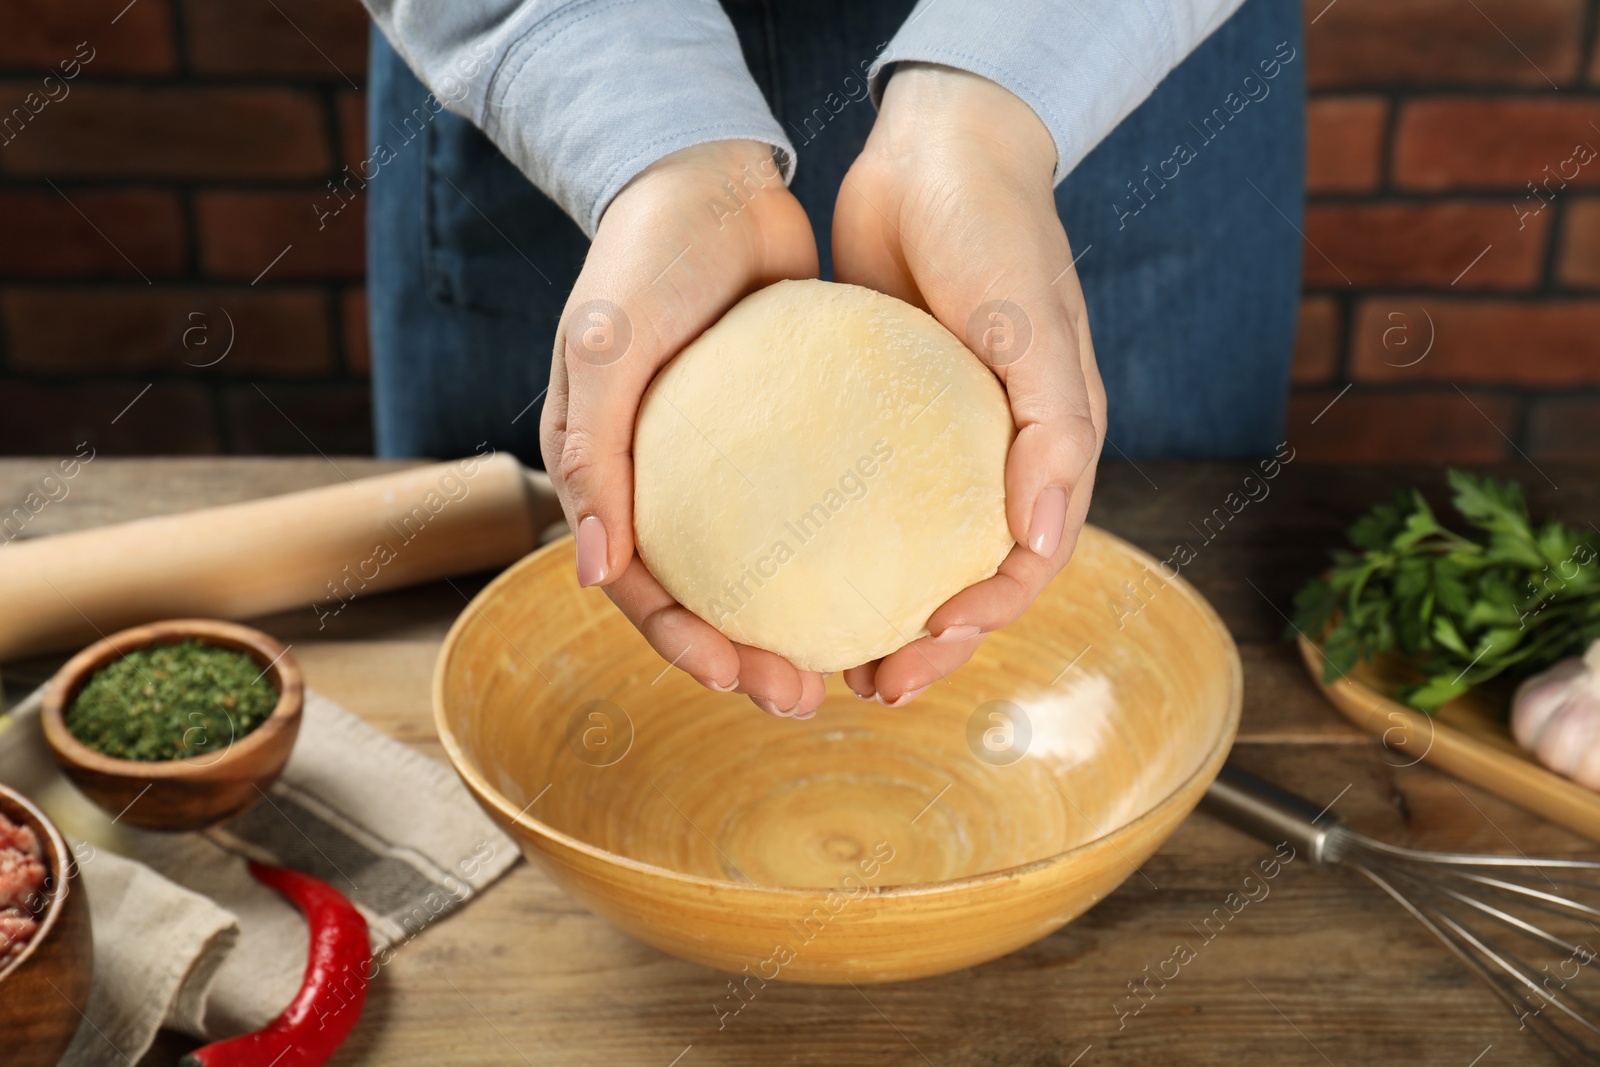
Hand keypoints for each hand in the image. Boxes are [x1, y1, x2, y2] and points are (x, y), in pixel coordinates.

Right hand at [540, 140, 832, 717]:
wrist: (711, 182)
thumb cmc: (642, 257)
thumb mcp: (604, 344)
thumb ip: (591, 453)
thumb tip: (594, 572)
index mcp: (612, 480)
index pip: (643, 588)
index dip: (686, 645)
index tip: (739, 678)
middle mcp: (672, 486)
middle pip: (711, 598)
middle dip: (752, 659)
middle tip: (809, 696)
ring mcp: (737, 467)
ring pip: (769, 568)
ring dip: (806, 623)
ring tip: (863, 660)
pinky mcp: (793, 438)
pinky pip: (819, 509)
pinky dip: (847, 549)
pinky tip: (895, 574)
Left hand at [831, 64, 1106, 704]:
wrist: (934, 153)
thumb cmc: (999, 234)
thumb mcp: (1033, 326)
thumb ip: (1050, 433)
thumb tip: (1032, 545)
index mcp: (1049, 452)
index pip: (1024, 564)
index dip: (983, 618)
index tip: (924, 638)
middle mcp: (996, 459)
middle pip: (966, 579)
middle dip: (923, 643)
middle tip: (865, 685)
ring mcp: (936, 442)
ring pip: (909, 554)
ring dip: (875, 612)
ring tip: (821, 655)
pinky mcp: (879, 419)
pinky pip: (858, 499)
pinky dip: (835, 545)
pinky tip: (785, 567)